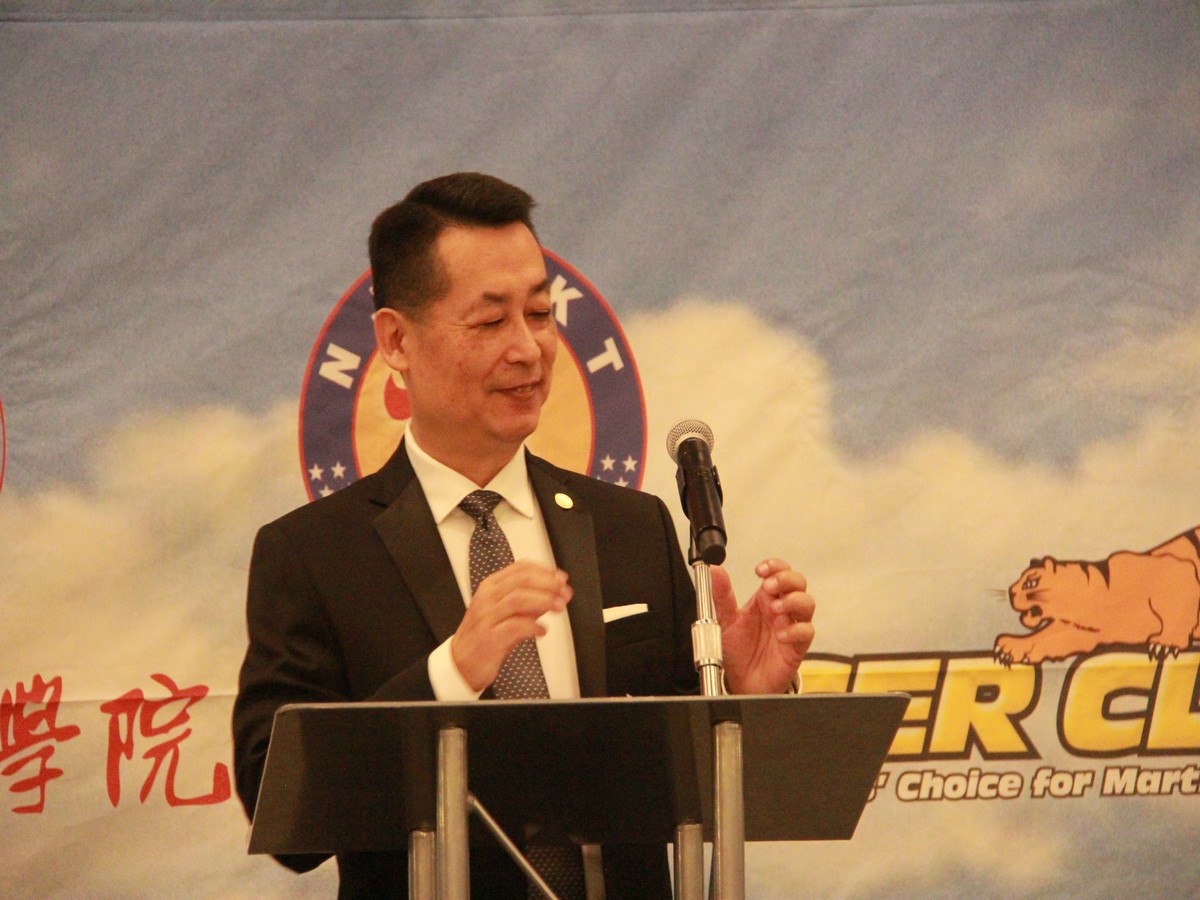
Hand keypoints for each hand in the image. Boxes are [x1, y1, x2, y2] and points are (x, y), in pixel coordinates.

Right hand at [450, 561, 571, 691]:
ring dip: (544, 600)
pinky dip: (533, 626)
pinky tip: (542, 630)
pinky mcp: (490, 638)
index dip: (544, 571)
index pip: (520, 568)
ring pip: (518, 599)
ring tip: (559, 607)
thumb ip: (529, 603)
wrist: (461, 663)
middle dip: (547, 584)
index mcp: (491, 587)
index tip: (560, 578)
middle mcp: (487, 598)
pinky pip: (515, 626)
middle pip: (521, 580)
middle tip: (564, 592)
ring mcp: (487, 617)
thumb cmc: (485, 635)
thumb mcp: (506, 613)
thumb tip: (554, 593)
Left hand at [713, 558, 814, 694]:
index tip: (760, 570)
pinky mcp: (797, 646)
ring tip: (775, 609)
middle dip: (786, 579)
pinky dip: (795, 630)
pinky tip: (780, 634)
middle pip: (798, 582)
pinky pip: (806, 632)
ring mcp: (791, 626)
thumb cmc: (738, 649)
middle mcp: (780, 609)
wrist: (742, 680)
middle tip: (769, 586)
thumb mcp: (725, 619)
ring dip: (793, 601)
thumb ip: (721, 595)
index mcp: (764, 598)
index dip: (775, 566)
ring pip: (807, 604)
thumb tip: (714, 570)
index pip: (779, 572)